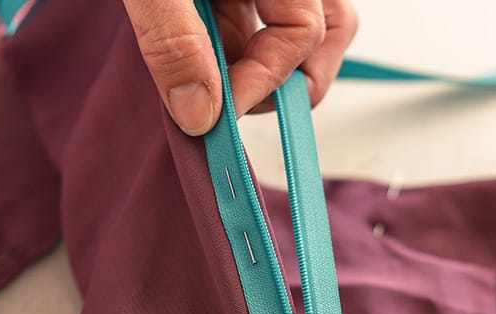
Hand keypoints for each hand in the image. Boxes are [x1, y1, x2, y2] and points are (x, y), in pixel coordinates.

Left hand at [123, 0, 358, 134]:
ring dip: (260, 66)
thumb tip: (200, 112)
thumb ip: (174, 38)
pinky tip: (197, 55)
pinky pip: (251, 15)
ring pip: (292, 26)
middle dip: (285, 80)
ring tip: (216, 84)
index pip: (303, 31)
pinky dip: (231, 45)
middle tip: (235, 109)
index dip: (265, 80)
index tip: (217, 114)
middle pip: (321, 29)